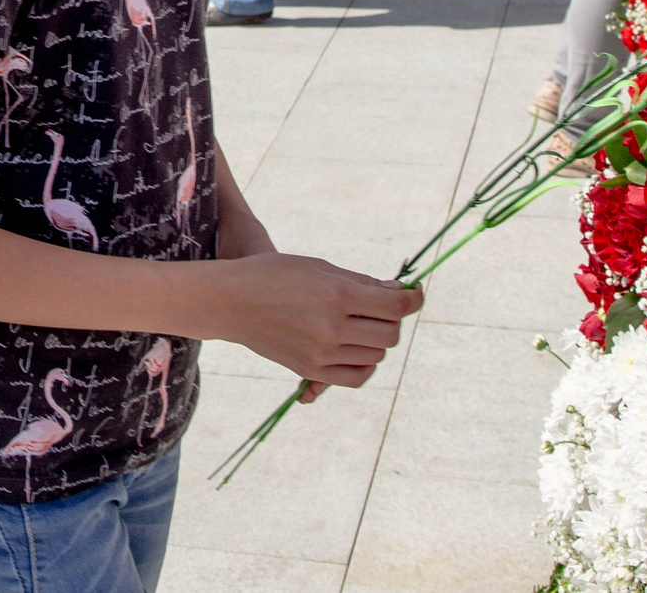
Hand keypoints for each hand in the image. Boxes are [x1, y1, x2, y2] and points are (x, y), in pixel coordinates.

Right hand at [207, 254, 420, 390]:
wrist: (231, 302)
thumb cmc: (275, 275)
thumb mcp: (319, 268)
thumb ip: (361, 283)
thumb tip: (398, 292)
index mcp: (336, 295)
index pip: (395, 305)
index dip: (413, 299)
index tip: (415, 293)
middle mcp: (331, 327)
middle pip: (389, 334)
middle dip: (392, 319)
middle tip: (380, 307)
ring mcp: (321, 353)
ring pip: (375, 356)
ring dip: (375, 340)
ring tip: (359, 324)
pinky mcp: (310, 371)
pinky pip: (355, 378)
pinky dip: (363, 365)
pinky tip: (355, 349)